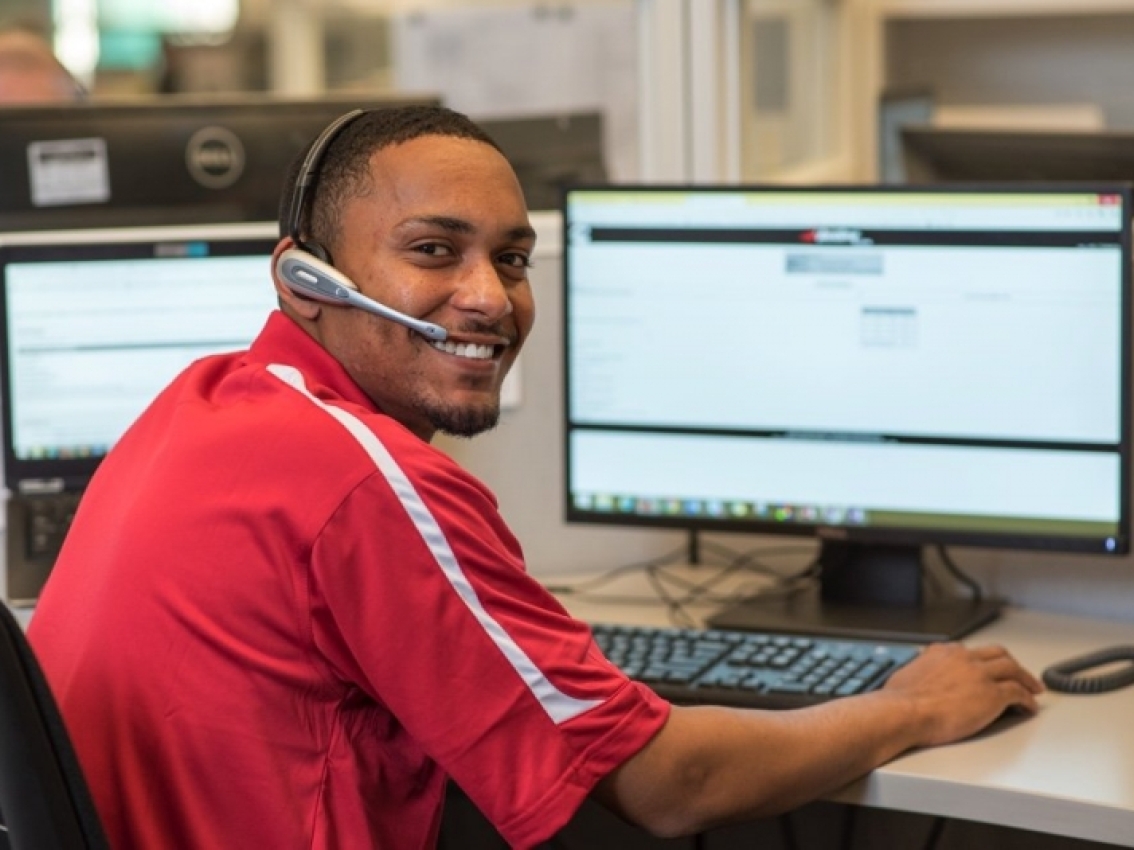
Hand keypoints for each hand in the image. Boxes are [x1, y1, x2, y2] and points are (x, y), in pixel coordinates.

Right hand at [883, 642, 1043, 746]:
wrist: (905, 712)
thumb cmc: (899, 701)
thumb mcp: (906, 676)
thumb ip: (920, 673)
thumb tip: (916, 681)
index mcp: (943, 652)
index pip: (971, 651)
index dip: (984, 661)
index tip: (987, 668)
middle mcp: (964, 658)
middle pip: (997, 654)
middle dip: (1010, 663)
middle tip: (1018, 674)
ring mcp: (980, 675)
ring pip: (1013, 669)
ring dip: (1026, 679)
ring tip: (1033, 688)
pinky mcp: (993, 695)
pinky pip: (1018, 693)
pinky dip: (1027, 699)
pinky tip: (1029, 707)